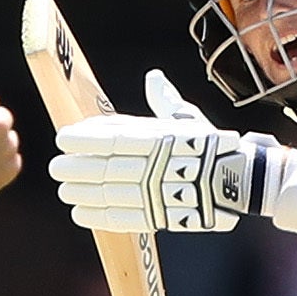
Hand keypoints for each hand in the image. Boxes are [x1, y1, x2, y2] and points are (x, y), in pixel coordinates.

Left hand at [52, 70, 279, 235]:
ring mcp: (157, 191)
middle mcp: (155, 164)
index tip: (62, 138)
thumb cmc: (211, 145)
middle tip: (55, 168)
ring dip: (82, 192)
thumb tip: (153, 78)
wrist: (240, 179)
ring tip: (64, 190)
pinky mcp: (161, 214)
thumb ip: (164, 101)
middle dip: (76, 168)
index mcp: (159, 137)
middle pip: (105, 166)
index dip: (85, 138)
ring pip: (109, 193)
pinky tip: (79, 212)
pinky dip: (99, 216)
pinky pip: (124, 217)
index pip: (113, 135)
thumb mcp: (188, 118)